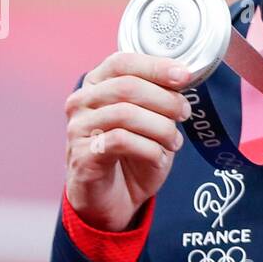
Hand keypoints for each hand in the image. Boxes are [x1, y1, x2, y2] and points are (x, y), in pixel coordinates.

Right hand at [65, 52, 192, 231]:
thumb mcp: (151, 121)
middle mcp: (82, 102)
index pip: (123, 62)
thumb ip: (160, 98)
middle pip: (127, 86)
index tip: (184, 76)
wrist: (112, 199)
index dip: (156, 66)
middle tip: (184, 113)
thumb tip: (184, 76)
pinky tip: (159, 157)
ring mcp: (78, 128)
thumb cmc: (132, 155)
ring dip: (160, 128)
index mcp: (97, 84)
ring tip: (174, 142)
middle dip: (165, 99)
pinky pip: (121, 141)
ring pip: (126, 114)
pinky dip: (149, 149)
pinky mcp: (83, 155)